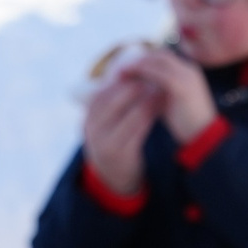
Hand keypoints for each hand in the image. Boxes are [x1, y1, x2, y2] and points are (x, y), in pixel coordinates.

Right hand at [80, 69, 159, 198]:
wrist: (113, 178)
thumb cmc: (113, 143)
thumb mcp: (105, 124)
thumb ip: (111, 105)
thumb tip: (125, 74)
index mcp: (88, 119)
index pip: (101, 94)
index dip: (119, 80)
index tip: (136, 69)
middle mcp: (93, 131)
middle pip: (112, 102)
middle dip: (133, 87)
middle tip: (150, 75)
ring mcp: (106, 144)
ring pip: (128, 115)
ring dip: (145, 100)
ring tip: (159, 88)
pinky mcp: (122, 154)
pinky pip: (138, 131)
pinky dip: (149, 117)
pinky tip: (159, 108)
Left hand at [122, 47, 220, 145]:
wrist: (204, 138)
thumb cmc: (186, 125)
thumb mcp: (171, 103)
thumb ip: (158, 91)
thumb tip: (139, 86)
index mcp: (188, 73)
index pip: (163, 58)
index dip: (144, 60)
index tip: (127, 68)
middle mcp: (189, 70)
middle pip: (159, 55)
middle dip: (138, 59)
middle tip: (119, 68)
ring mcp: (187, 77)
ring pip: (157, 61)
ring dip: (137, 65)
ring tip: (120, 73)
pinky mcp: (181, 87)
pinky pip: (157, 74)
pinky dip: (142, 74)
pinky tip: (129, 82)